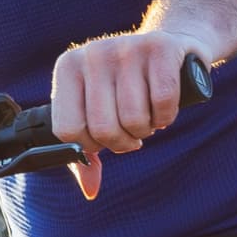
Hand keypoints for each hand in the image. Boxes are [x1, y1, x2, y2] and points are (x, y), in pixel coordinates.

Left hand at [49, 28, 205, 199]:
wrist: (169, 49)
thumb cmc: (128, 87)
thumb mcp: (100, 112)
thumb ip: (88, 150)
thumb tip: (90, 188)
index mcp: (68, 68)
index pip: (68, 130)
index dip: (91, 145)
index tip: (105, 136)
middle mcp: (93, 54)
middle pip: (102, 129)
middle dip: (123, 142)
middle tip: (132, 131)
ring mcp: (126, 48)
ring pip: (134, 119)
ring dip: (147, 128)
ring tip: (148, 114)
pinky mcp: (160, 48)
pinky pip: (162, 103)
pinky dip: (166, 115)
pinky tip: (163, 107)